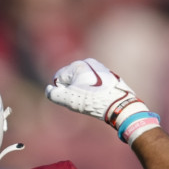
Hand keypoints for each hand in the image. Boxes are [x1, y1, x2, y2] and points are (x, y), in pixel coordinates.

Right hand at [45, 59, 159, 143]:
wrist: (119, 105)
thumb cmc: (93, 101)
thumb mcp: (69, 100)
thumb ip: (54, 94)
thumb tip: (49, 90)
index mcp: (77, 65)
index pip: (59, 78)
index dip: (62, 91)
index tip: (73, 98)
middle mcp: (88, 63)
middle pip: (71, 78)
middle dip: (73, 89)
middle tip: (82, 100)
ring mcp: (100, 68)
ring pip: (83, 81)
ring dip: (83, 90)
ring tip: (92, 100)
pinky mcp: (109, 75)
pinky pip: (94, 83)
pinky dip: (94, 90)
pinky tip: (99, 98)